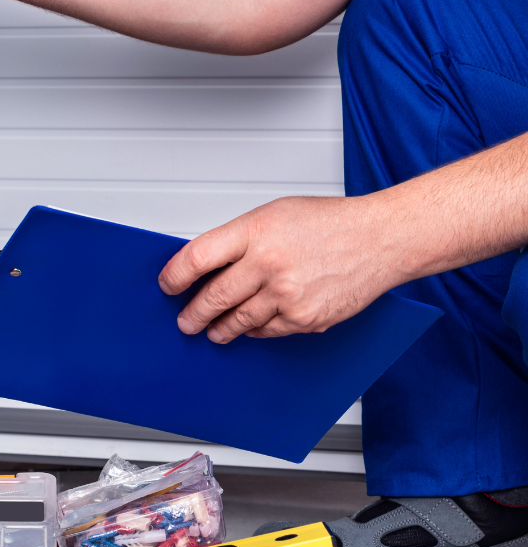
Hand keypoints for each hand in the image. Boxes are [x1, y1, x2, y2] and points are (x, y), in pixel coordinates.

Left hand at [156, 195, 404, 342]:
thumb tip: (206, 264)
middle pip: (214, 296)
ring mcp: (288, 295)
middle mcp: (269, 264)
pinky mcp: (306, 319)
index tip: (167, 284)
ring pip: (239, 320)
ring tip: (210, 330)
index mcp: (255, 232)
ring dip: (220, 328)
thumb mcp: (272, 215)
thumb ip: (238, 239)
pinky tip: (248, 328)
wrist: (378, 239)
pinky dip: (254, 331)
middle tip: (185, 320)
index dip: (175, 275)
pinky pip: (268, 331)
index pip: (197, 257)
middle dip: (193, 312)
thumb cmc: (327, 222)